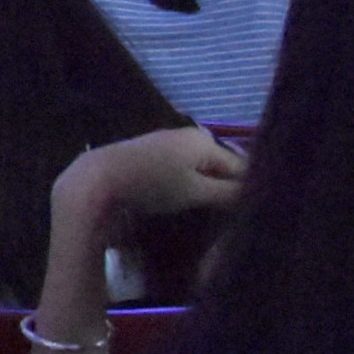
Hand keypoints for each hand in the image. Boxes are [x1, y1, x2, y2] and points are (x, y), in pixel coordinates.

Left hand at [60, 125, 248, 231]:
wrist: (98, 179)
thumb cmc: (152, 184)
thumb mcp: (195, 191)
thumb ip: (228, 193)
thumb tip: (255, 197)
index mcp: (204, 140)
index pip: (241, 165)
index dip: (250, 189)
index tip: (254, 213)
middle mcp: (188, 136)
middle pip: (220, 166)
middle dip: (229, 189)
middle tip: (237, 217)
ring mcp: (168, 145)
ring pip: (201, 169)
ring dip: (209, 190)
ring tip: (215, 215)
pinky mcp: (151, 157)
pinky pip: (182, 171)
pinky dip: (189, 186)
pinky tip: (189, 204)